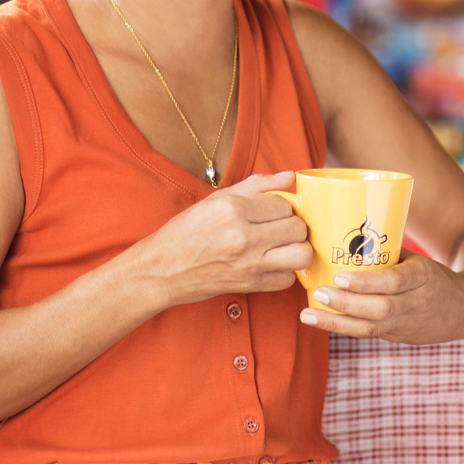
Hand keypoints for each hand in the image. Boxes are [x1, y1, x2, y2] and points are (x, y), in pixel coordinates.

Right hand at [129, 172, 313, 307]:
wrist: (161, 270)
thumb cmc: (186, 232)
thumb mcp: (216, 199)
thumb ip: (257, 185)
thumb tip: (290, 176)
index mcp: (234, 209)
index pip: (284, 204)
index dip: (281, 206)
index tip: (270, 212)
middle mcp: (244, 237)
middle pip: (297, 228)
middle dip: (292, 225)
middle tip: (278, 227)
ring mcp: (249, 264)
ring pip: (301, 255)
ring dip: (296, 248)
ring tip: (282, 245)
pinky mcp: (250, 286)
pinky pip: (288, 280)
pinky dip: (285, 271)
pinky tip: (272, 263)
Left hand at [297, 249, 463, 344]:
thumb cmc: (433, 277)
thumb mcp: (418, 259)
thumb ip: (387, 253)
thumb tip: (345, 233)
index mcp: (423, 276)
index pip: (395, 281)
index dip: (367, 283)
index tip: (341, 277)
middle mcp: (415, 303)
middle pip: (380, 308)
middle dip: (346, 304)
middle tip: (319, 293)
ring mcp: (406, 323)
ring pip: (371, 327)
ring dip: (337, 322)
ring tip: (309, 313)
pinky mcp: (397, 336)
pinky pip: (367, 333)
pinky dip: (342, 328)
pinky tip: (319, 321)